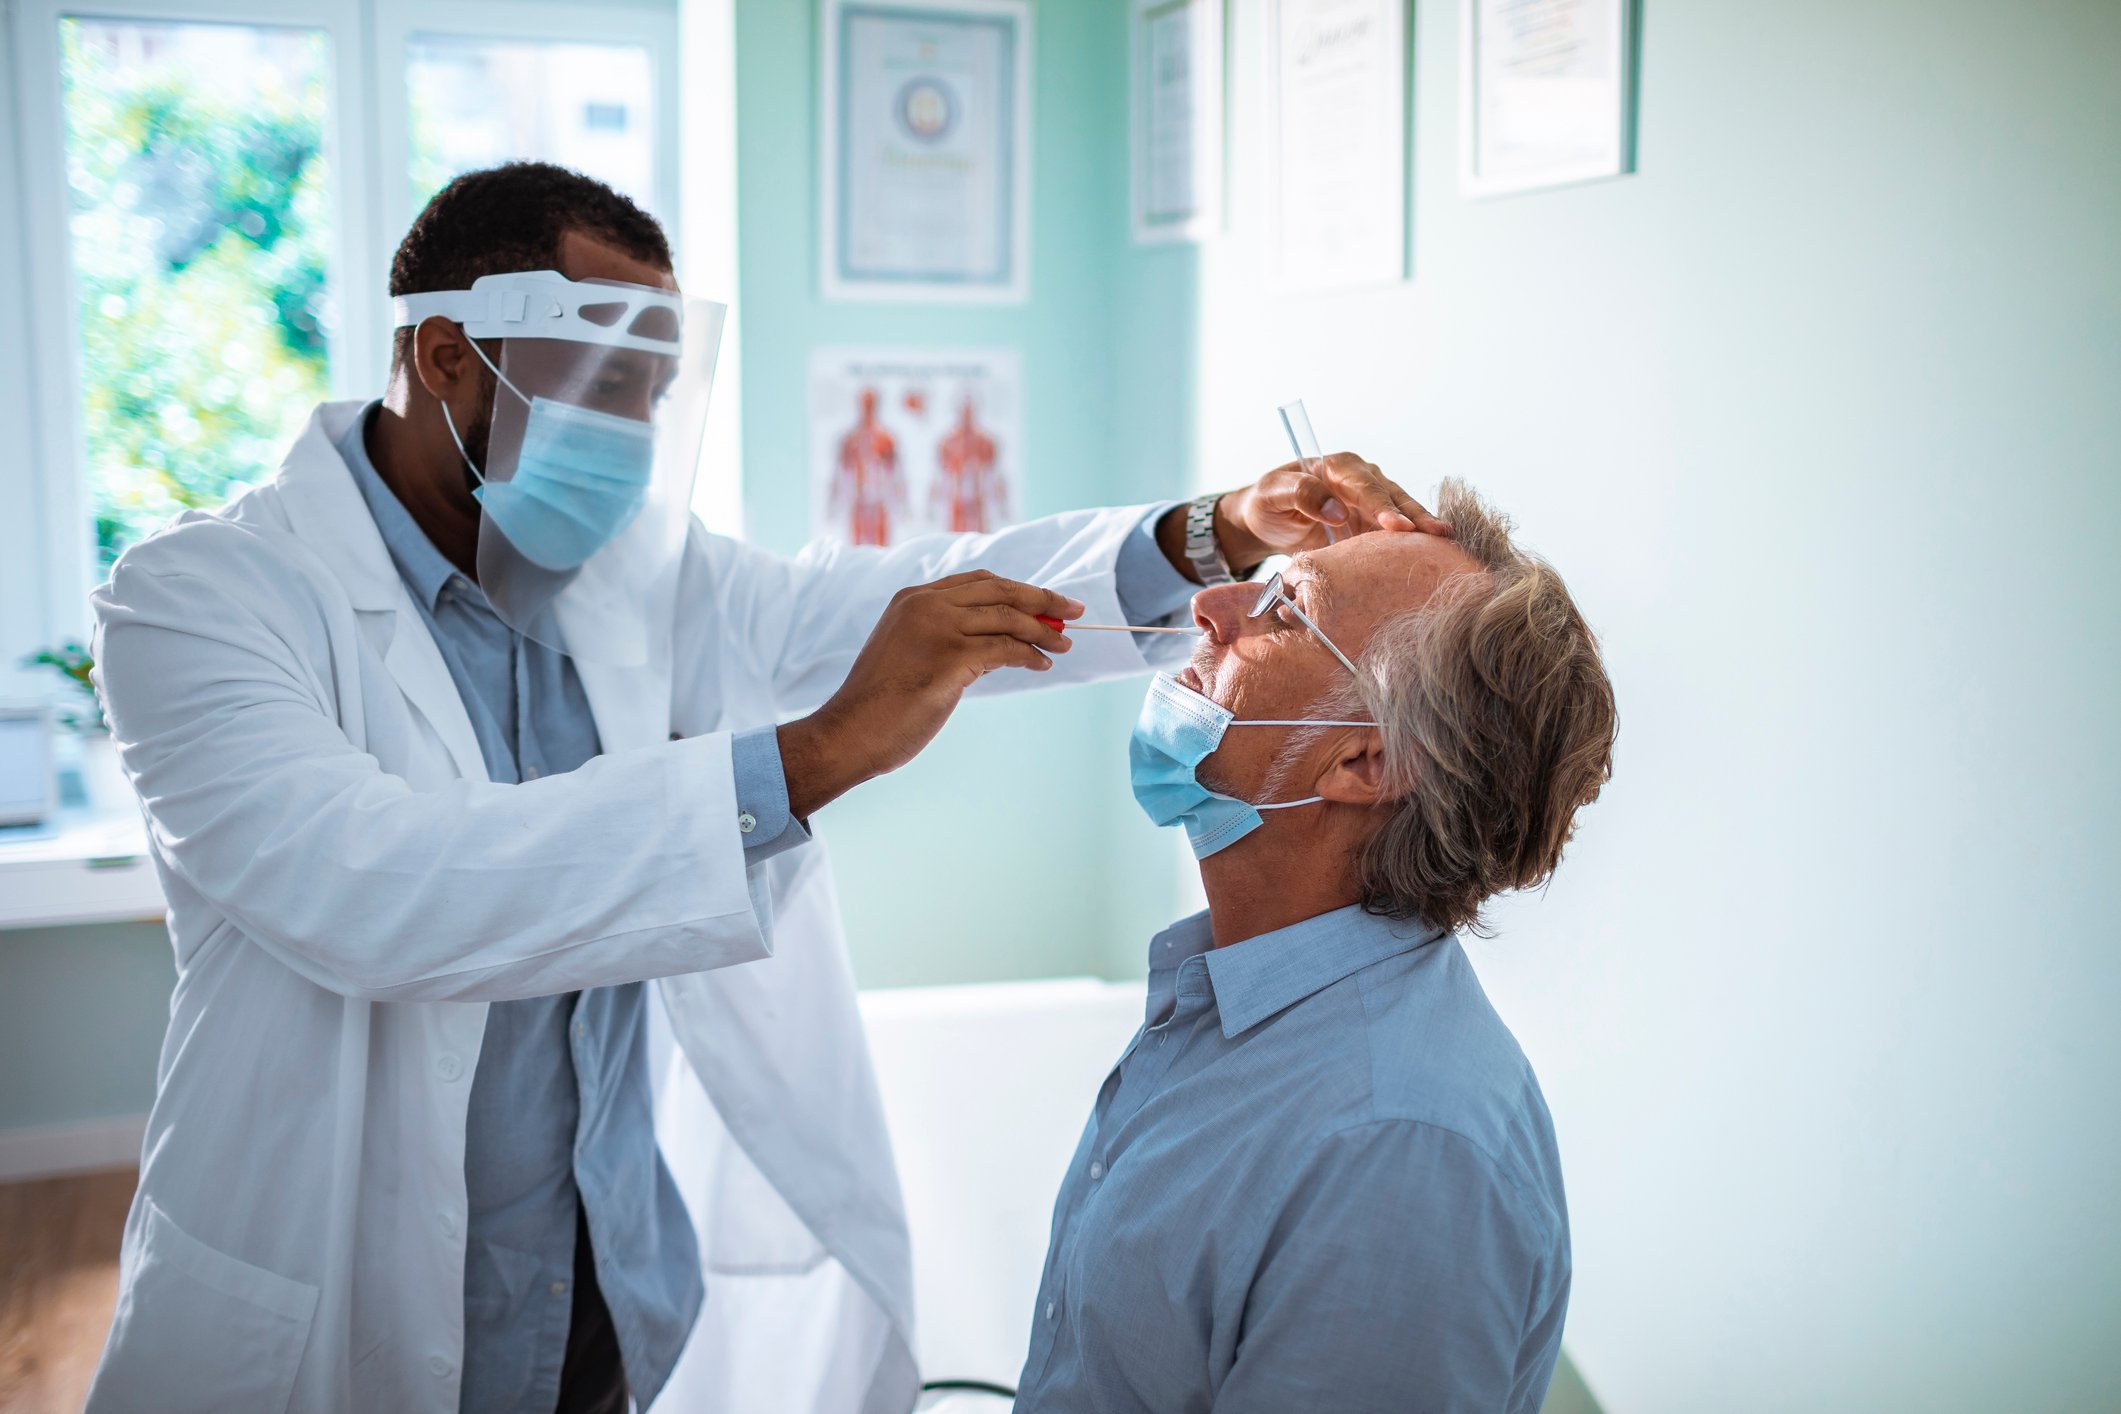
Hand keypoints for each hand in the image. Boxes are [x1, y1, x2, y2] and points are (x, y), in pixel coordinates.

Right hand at [777, 571, 1081, 818]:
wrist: (849, 733)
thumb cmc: (881, 704)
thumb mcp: (910, 653)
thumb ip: (945, 637)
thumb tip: (1000, 642)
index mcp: (913, 598)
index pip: (978, 581)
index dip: (1018, 589)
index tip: (1046, 601)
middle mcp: (925, 604)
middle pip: (1000, 590)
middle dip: (1042, 599)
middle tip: (1073, 611)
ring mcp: (938, 628)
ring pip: (1007, 617)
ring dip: (1043, 630)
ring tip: (1063, 645)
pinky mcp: (950, 658)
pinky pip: (1005, 649)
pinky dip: (1030, 655)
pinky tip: (1041, 664)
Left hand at [1213, 453, 1452, 571]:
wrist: (1266, 520)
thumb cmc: (1268, 502)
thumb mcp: (1273, 493)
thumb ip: (1301, 494)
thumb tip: (1336, 510)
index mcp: (1337, 467)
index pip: (1365, 486)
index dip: (1382, 506)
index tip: (1397, 526)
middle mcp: (1360, 479)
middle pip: (1392, 497)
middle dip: (1415, 516)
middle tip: (1436, 534)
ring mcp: (1369, 502)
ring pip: (1401, 513)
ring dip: (1421, 528)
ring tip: (1444, 543)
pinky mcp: (1371, 524)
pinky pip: (1394, 533)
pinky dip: (1411, 542)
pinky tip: (1430, 552)